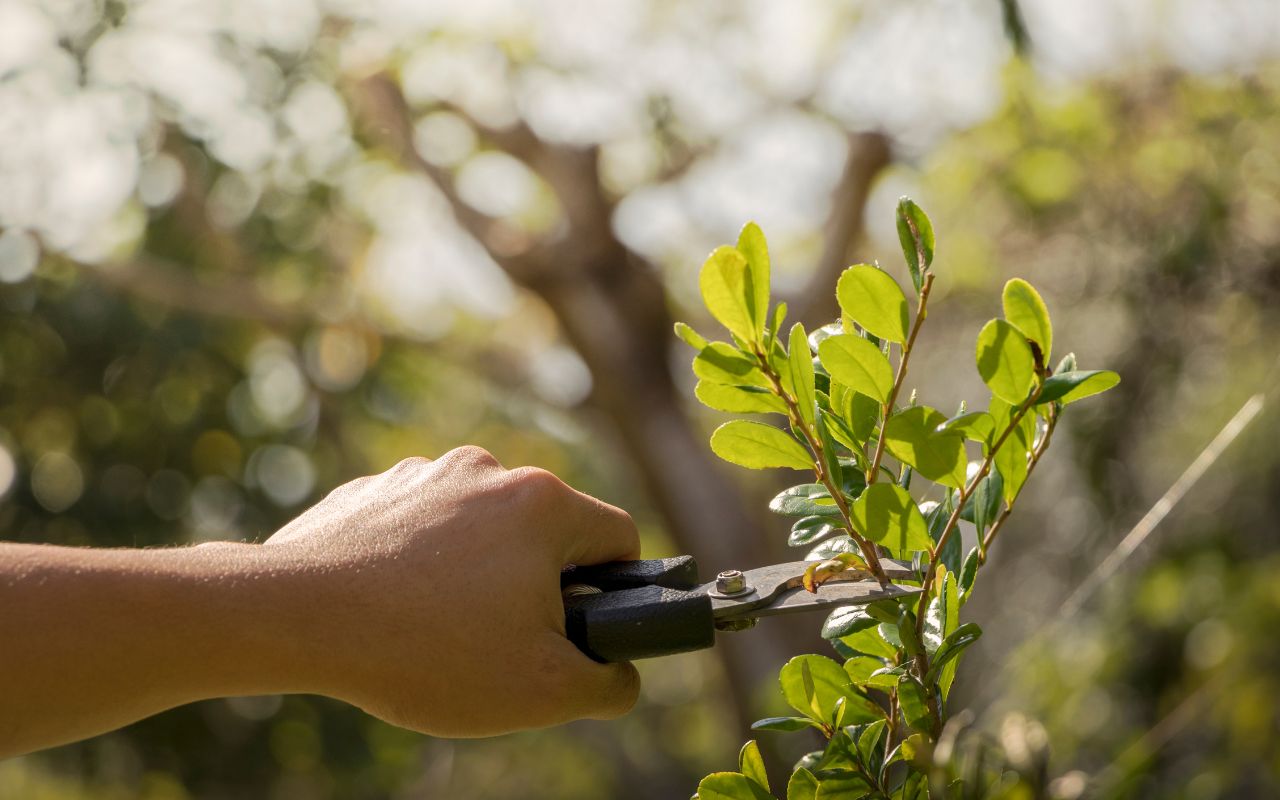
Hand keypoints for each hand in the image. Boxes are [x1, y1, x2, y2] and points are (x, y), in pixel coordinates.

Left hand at [264, 446, 642, 736]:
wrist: (294, 619)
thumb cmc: (428, 652)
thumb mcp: (544, 691)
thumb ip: (609, 684)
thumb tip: (620, 673)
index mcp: (542, 504)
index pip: (618, 538)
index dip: (616, 593)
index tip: (579, 634)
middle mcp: (487, 470)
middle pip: (544, 534)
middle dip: (535, 588)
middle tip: (500, 645)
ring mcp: (423, 474)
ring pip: (479, 530)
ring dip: (474, 575)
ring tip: (435, 630)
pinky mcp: (371, 490)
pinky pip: (418, 528)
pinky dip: (416, 565)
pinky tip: (390, 610)